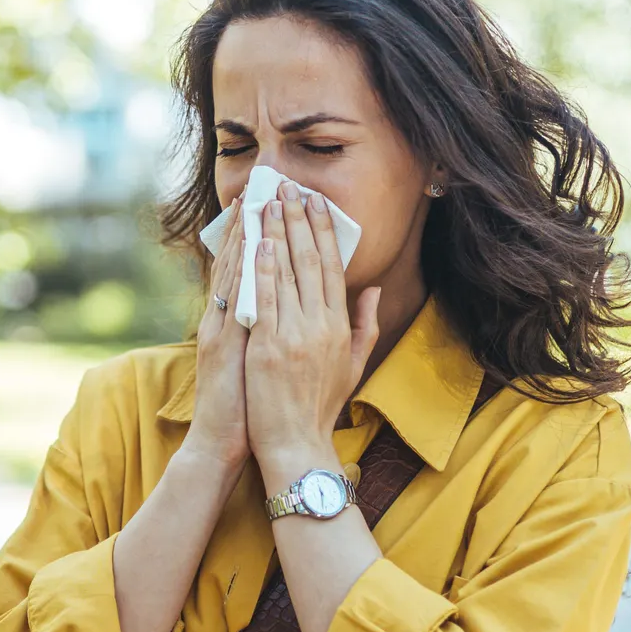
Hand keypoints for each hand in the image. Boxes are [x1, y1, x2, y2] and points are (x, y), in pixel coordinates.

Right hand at [183, 193, 249, 471]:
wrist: (221, 444)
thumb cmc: (247, 408)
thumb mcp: (260, 364)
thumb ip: (270, 333)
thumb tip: (288, 309)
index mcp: (235, 324)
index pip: (248, 272)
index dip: (258, 238)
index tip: (272, 205)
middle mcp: (223, 320)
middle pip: (236, 263)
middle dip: (249, 225)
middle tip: (262, 188)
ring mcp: (219, 330)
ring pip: (230, 274)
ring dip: (241, 237)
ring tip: (252, 203)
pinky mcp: (218, 344)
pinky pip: (230, 300)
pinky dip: (238, 271)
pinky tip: (249, 247)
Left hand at [244, 180, 380, 470]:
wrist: (296, 444)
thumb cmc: (321, 407)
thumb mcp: (353, 365)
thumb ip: (365, 324)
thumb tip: (373, 288)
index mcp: (340, 327)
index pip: (332, 267)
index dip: (324, 232)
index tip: (317, 203)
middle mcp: (319, 326)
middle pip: (309, 261)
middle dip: (299, 220)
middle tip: (289, 187)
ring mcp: (293, 336)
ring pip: (285, 274)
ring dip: (276, 234)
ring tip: (268, 203)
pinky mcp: (267, 347)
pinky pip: (264, 300)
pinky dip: (261, 270)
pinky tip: (257, 243)